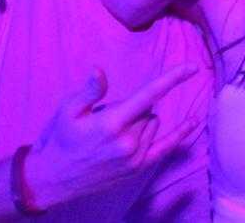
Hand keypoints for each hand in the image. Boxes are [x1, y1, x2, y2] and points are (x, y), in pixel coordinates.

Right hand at [24, 64, 199, 209]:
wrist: (51, 178)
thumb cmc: (59, 138)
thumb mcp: (68, 110)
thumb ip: (90, 91)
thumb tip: (99, 70)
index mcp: (112, 123)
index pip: (150, 95)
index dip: (173, 78)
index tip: (192, 67)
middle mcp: (128, 141)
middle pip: (147, 109)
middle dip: (132, 107)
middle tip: (104, 118)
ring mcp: (134, 157)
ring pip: (152, 124)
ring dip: (141, 121)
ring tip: (110, 132)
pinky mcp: (137, 168)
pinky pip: (165, 146)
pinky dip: (179, 133)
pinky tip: (193, 121)